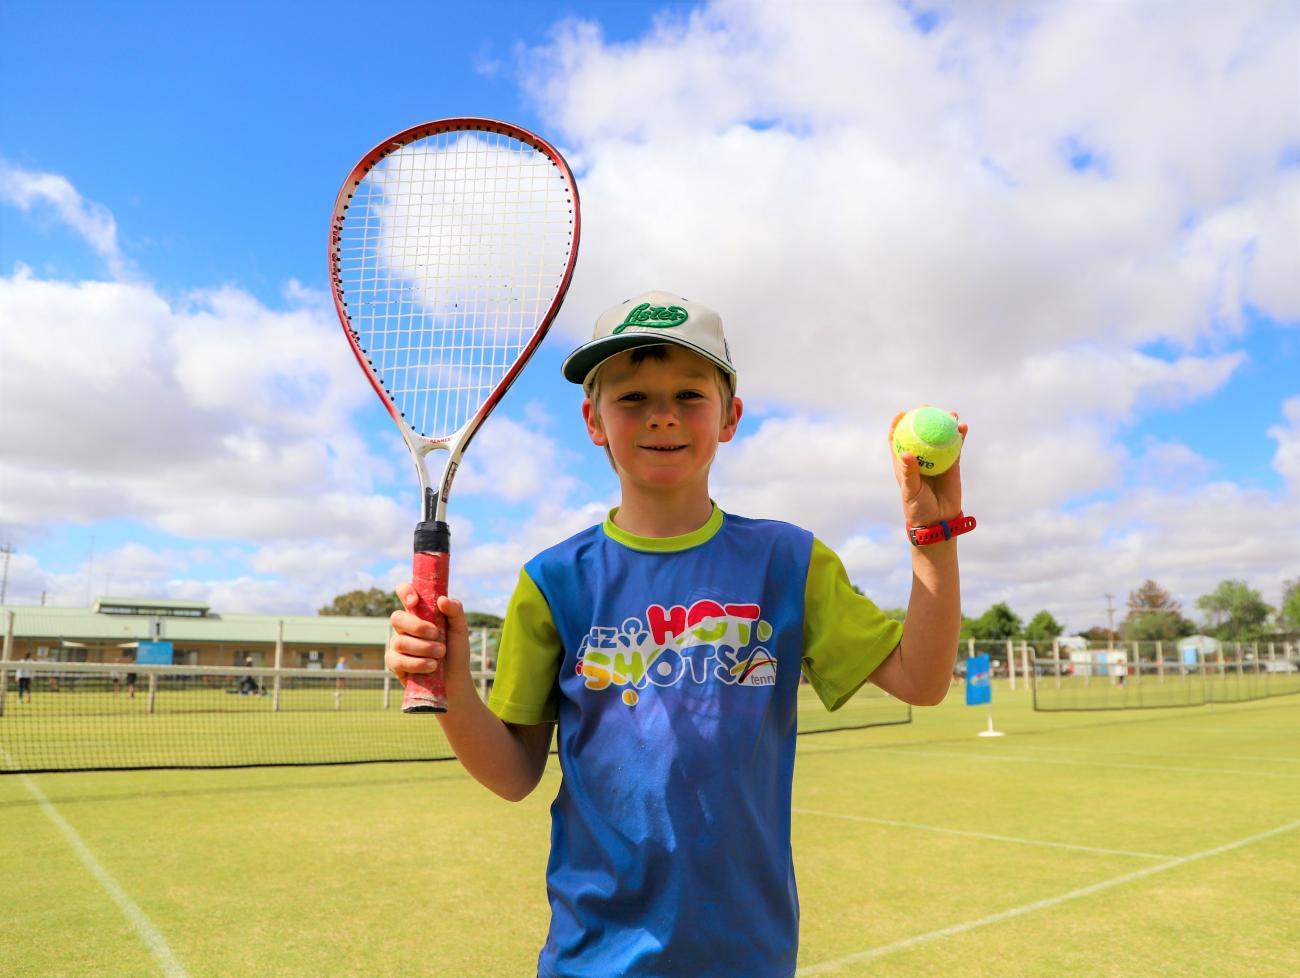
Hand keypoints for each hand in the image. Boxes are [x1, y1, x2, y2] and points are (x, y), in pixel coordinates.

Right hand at [386, 582, 470, 686]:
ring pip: (399, 641)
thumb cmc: (456, 652)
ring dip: (423, 648)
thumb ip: (455, 611)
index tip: (415, 602)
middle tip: (436, 634)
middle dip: (416, 626)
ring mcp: (398, 645)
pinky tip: (431, 666)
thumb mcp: (460, 629)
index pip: (405, 593)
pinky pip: (396, 660)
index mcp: (420, 613)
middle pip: (397, 618)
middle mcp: (405, 627)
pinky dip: (416, 663)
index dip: (405, 592)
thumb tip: (441, 599)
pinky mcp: (394, 663)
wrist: (455, 680)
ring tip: (440, 654)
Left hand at [889, 409, 966, 527]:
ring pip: (940, 438)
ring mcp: (936, 461)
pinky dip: (959, 437)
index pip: (897, 440)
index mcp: (904, 463)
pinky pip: (955, 448)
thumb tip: (907, 454)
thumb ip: (909, 473)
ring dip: (945, 424)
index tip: (903, 414)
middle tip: (927, 408)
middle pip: (920, 434)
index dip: (898, 425)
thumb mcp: (910, 491)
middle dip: (923, 418)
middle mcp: (920, 459)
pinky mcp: (952, 465)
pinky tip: (963, 427)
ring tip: (950, 413)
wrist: (938, 521)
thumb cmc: (918, 507)